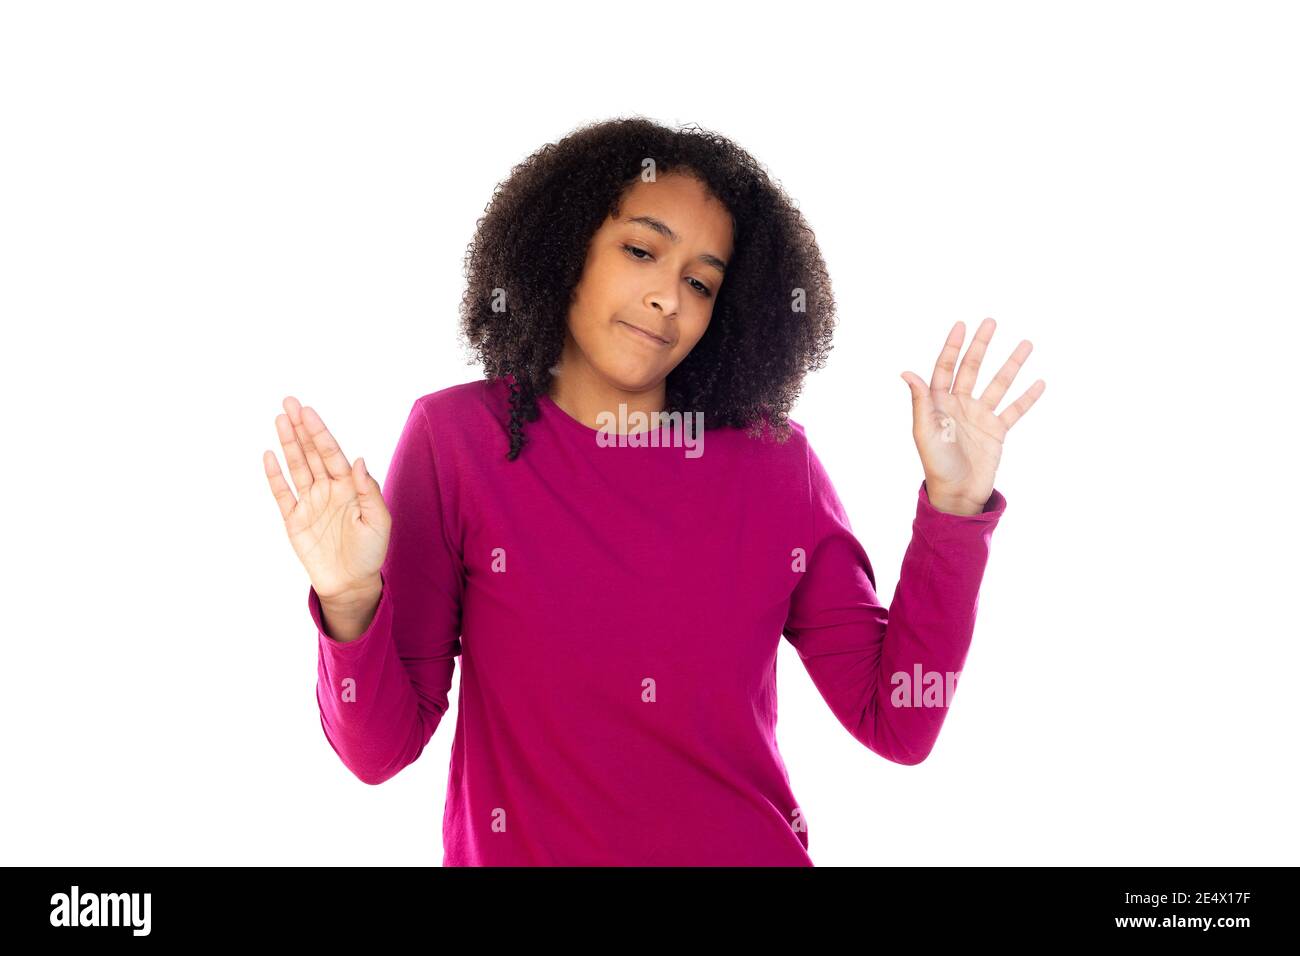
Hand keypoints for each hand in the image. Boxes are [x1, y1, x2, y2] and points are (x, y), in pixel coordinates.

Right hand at [263, 397, 390, 602]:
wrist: (351, 583)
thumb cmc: (371, 552)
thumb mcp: (378, 522)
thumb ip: (369, 492)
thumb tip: (359, 460)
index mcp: (349, 487)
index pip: (332, 453)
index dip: (319, 432)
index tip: (307, 411)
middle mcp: (327, 489)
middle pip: (312, 453)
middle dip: (300, 428)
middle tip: (289, 402)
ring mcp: (309, 503)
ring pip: (296, 467)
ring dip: (288, 444)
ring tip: (279, 419)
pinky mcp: (293, 520)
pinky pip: (282, 494)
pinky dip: (275, 476)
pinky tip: (268, 455)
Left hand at [900, 318, 1043, 514]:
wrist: (957, 493)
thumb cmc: (936, 464)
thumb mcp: (925, 431)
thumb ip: (921, 401)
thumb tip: (907, 372)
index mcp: (939, 403)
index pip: (946, 368)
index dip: (952, 347)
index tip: (961, 325)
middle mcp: (960, 405)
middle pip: (972, 369)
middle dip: (981, 346)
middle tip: (991, 322)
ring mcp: (980, 416)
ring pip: (998, 384)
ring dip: (1012, 365)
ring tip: (1026, 344)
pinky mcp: (997, 431)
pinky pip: (1015, 410)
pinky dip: (1027, 397)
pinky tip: (1039, 381)